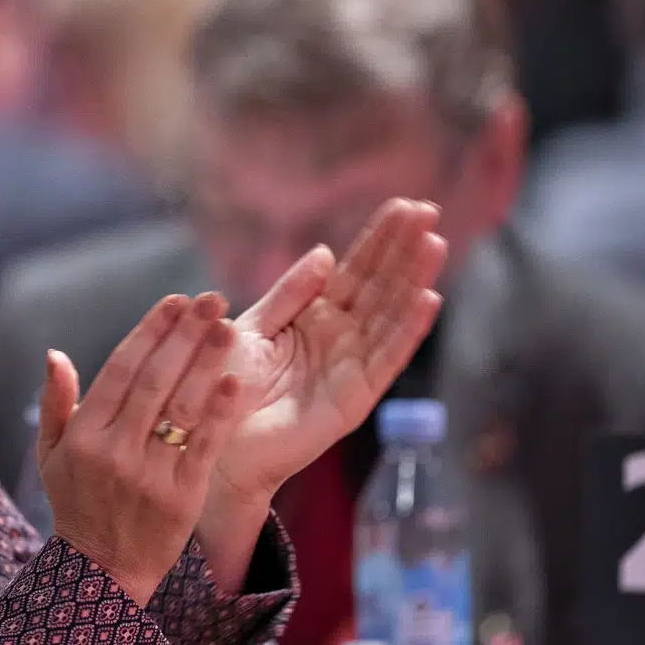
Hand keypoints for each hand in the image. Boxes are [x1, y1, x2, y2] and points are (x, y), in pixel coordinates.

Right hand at [35, 292, 246, 605]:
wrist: (102, 573)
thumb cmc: (77, 503)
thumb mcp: (51, 455)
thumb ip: (56, 402)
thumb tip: (55, 353)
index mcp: (83, 434)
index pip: (120, 369)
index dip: (150, 331)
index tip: (175, 301)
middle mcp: (114, 450)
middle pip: (155, 379)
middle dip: (185, 334)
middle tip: (212, 298)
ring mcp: (149, 474)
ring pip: (182, 407)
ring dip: (207, 362)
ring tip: (228, 326)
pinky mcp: (181, 497)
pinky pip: (203, 446)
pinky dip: (218, 412)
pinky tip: (235, 380)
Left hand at [208, 197, 446, 506]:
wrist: (210, 439)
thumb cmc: (224, 385)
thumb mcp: (252, 328)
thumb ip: (289, 293)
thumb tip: (325, 253)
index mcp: (315, 317)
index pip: (355, 270)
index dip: (380, 239)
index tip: (405, 205)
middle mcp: (340, 338)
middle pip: (379, 285)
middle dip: (404, 249)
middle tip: (428, 211)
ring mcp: (351, 366)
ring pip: (389, 315)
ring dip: (413, 280)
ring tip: (434, 244)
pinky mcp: (354, 397)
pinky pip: (385, 358)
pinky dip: (407, 329)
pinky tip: (427, 299)